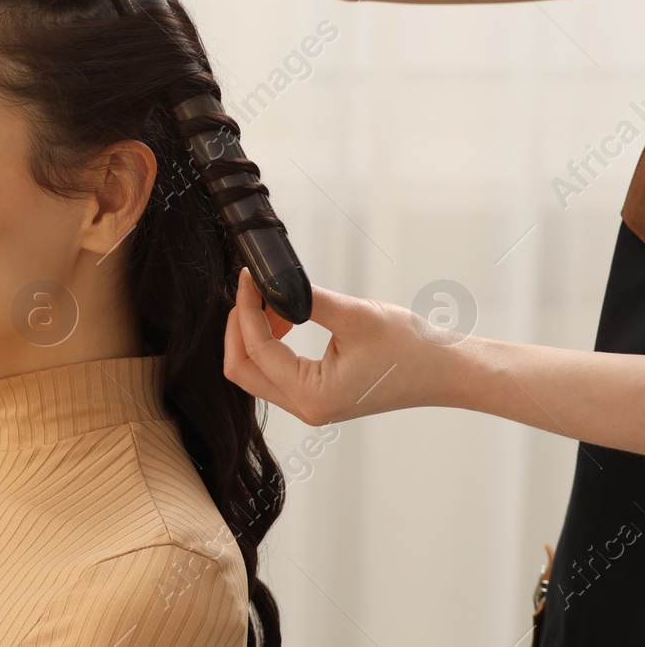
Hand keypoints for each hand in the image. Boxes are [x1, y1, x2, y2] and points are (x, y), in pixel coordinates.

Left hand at [223, 268, 455, 424]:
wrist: (447, 370)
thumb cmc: (411, 347)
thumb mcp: (354, 315)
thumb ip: (305, 299)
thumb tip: (269, 281)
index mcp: (312, 396)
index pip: (256, 350)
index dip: (245, 309)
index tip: (248, 276)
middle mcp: (306, 408)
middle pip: (242, 370)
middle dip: (238, 327)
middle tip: (250, 290)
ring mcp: (310, 405)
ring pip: (256, 371)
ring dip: (254, 333)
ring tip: (273, 300)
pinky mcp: (317, 395)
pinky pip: (276, 371)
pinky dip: (271, 343)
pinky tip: (286, 316)